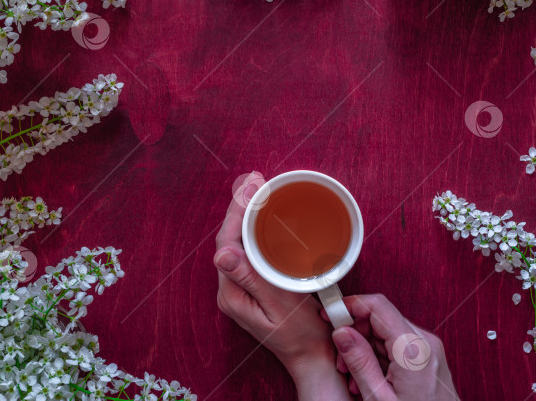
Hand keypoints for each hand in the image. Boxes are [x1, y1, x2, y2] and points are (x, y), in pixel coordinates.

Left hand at [214, 172, 351, 400]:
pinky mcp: (256, 285)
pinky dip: (257, 228)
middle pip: (231, 237)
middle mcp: (232, 288)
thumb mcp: (279, 306)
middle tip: (255, 178)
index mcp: (232, 292)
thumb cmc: (301, 336)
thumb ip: (251, 279)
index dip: (236, 211)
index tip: (250, 186)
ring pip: (240, 241)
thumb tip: (221, 254)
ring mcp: (243, 287)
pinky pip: (251, 250)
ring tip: (258, 187)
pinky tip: (266, 216)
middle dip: (240, 205)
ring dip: (248, 213)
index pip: (227, 241)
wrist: (313, 357)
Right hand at [329, 294, 458, 400]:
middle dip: (356, 334)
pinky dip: (381, 357)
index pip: (377, 306)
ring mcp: (430, 349)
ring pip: (388, 332)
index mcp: (413, 349)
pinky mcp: (430, 357)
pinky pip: (399, 345)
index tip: (330, 314)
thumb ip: (359, 362)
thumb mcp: (378, 398)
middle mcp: (426, 342)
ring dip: (366, 349)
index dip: (350, 306)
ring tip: (357, 379)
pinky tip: (373, 380)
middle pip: (381, 319)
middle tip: (342, 361)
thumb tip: (341, 332)